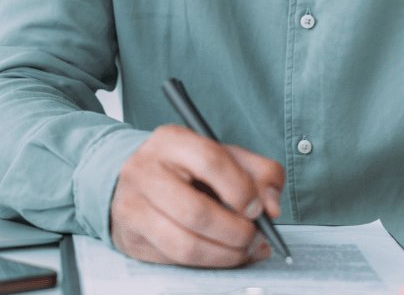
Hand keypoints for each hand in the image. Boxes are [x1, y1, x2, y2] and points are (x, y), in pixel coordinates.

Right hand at [110, 125, 283, 267]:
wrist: (137, 181)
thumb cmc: (187, 169)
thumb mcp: (225, 157)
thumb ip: (259, 174)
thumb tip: (271, 207)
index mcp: (172, 140)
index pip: (210, 161)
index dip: (241, 190)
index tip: (258, 209)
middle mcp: (145, 170)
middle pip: (196, 211)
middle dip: (235, 232)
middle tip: (254, 236)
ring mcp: (132, 205)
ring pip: (185, 244)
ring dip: (224, 255)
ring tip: (243, 250)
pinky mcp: (131, 235)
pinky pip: (174, 260)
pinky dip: (207, 263)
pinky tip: (221, 255)